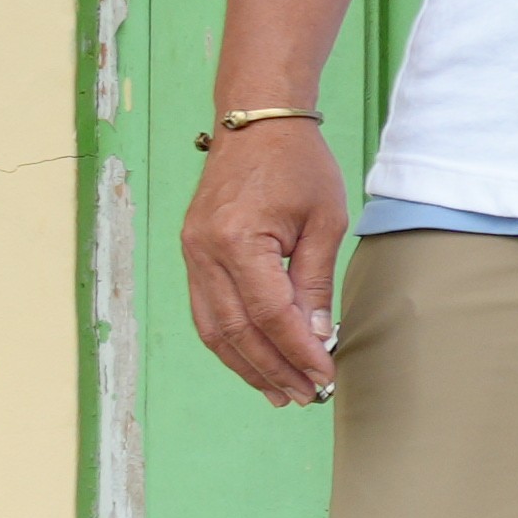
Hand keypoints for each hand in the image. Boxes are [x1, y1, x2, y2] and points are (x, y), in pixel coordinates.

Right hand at [180, 119, 352, 405]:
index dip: (297, 352)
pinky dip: (230, 342)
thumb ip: (316, 282)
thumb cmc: (298, 164)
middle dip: (272, 369)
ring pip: (213, 328)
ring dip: (247, 365)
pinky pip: (206, 311)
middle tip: (305, 397)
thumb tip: (317, 338)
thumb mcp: (325, 221)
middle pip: (236, 330)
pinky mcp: (192, 254)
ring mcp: (192, 254)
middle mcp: (205, 252)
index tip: (324, 377)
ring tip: (280, 392)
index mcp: (238, 240)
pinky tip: (254, 361)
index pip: (269, 315)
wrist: (256, 121)